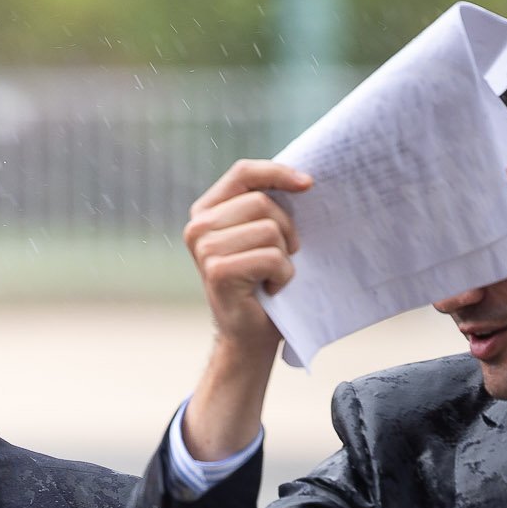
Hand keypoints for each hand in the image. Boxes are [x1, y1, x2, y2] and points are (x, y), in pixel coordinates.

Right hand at [181, 159, 313, 461]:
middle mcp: (198, 227)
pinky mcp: (217, 271)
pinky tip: (270, 289)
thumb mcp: (262, 234)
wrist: (250, 335)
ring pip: (268, 229)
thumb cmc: (262, 283)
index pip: (244, 172)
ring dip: (283, 256)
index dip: (278, 173)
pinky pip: (270, 256)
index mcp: (206, 211)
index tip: (308, 184)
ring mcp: (204, 249)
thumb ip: (266, 204)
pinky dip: (282, 275)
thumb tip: (304, 177)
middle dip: (285, 230)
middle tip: (281, 257)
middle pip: (261, 202)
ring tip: (271, 275)